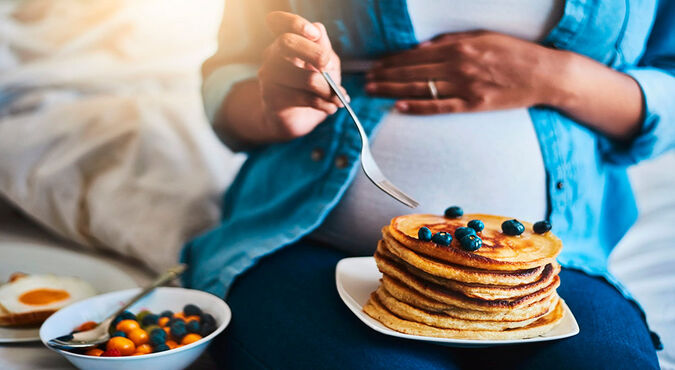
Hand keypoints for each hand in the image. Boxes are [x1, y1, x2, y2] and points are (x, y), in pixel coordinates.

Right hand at [258, 11, 345, 139]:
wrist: (297, 118)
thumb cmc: (312, 87)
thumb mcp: (325, 65)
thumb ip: (323, 47)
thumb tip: (318, 31)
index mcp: (286, 41)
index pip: (279, 21)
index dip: (295, 23)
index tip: (314, 34)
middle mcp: (272, 55)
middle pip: (288, 42)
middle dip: (315, 53)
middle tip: (328, 66)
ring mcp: (269, 76)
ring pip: (305, 78)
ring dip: (328, 90)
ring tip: (338, 99)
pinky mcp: (271, 97)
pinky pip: (304, 98)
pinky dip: (324, 104)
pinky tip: (330, 108)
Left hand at [365, 31, 567, 113]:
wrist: (544, 74)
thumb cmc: (514, 53)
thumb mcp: (483, 36)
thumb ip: (451, 41)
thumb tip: (422, 48)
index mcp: (459, 46)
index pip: (417, 55)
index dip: (393, 61)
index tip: (376, 65)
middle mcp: (458, 65)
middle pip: (413, 71)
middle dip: (386, 75)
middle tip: (366, 80)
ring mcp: (465, 86)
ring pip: (420, 88)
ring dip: (393, 89)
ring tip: (374, 91)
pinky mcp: (473, 104)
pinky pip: (439, 106)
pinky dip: (417, 106)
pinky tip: (398, 106)